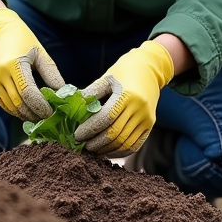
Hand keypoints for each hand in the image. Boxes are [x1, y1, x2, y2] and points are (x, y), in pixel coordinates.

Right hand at [0, 7, 64, 121]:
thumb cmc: (23, 41)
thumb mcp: (40, 52)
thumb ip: (51, 72)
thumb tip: (61, 92)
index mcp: (14, 64)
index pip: (28, 92)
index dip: (40, 105)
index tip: (52, 112)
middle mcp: (1, 74)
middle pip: (19, 103)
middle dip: (35, 113)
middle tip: (48, 118)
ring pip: (11, 107)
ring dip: (26, 115)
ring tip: (40, 116)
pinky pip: (4, 105)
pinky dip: (17, 111)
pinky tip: (28, 112)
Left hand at [74, 40, 174, 156]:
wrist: (149, 69)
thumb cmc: (123, 72)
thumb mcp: (106, 78)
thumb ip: (91, 94)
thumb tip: (72, 108)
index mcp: (127, 94)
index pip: (106, 117)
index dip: (90, 128)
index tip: (77, 135)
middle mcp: (139, 108)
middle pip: (115, 133)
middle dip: (96, 143)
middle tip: (82, 145)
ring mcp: (146, 118)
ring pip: (124, 143)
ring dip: (106, 150)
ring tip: (92, 150)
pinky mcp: (149, 125)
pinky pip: (134, 145)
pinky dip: (119, 152)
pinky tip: (106, 152)